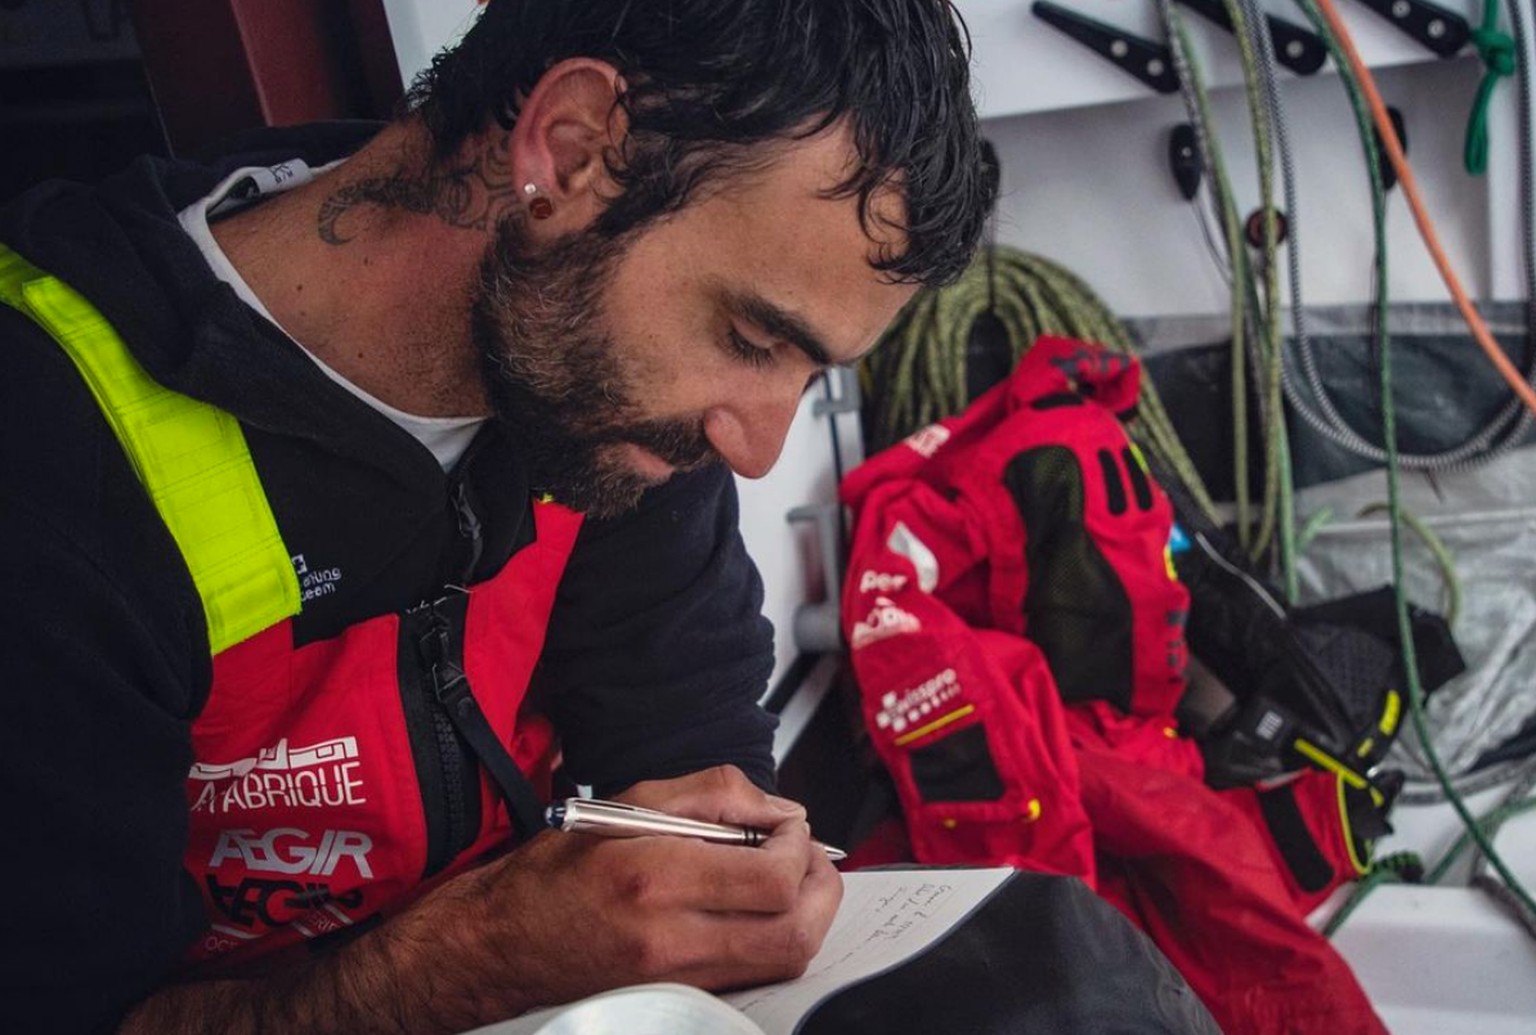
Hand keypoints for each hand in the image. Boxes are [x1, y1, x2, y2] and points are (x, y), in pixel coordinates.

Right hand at [118, 766, 838, 1034]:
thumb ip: (706, 795)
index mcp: (652, 876)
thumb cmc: (545, 874)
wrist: (492, 948)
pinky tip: (765, 908)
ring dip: (809, 915)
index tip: (790, 822)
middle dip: (823, 886)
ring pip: (785, 959)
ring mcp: (677, 975)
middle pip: (794, 929)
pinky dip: (779, 939)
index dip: (800, 844)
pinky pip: (755, 975)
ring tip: (796, 877)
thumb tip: (772, 806)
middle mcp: (670, 934)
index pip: (770, 873)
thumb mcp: (621, 805)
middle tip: (810, 853)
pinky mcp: (680, 995)